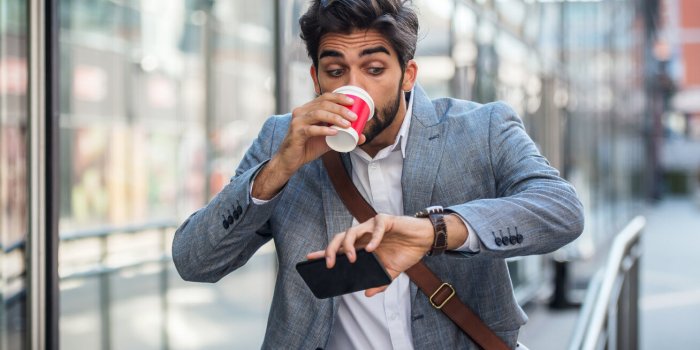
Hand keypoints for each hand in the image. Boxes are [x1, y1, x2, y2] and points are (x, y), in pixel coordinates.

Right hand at [275, 93, 366, 175]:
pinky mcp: (296, 133)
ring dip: (335, 118)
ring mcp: (297, 121)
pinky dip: (324, 130)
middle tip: (354, 117)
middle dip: (340, 109)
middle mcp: (301, 111)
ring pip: (318, 114)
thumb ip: (343, 136)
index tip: (352, 102)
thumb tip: (363, 136)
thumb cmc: (308, 147)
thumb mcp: (328, 140)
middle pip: (323, 104)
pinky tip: (334, 132)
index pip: (324, 97)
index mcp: (308, 109)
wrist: (290, 160)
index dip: (339, 97)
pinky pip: (311, 129)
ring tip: (347, 125)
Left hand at [306, 214, 433, 296]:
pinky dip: (373, 238)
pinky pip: (376, 227)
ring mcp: (373, 226)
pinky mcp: (386, 220)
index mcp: (362, 246)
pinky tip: (371, 249)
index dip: (324, 252)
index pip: (339, 248)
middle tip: (328, 264)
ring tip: (351, 258)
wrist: (424, 240)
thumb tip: (368, 294)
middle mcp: (364, 234)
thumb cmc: (405, 252)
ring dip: (349, 245)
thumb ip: (379, 282)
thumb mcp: (391, 272)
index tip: (309, 259)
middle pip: (340, 238)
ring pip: (352, 230)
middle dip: (330, 250)